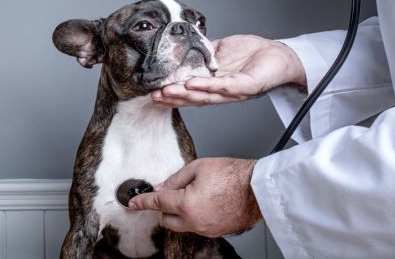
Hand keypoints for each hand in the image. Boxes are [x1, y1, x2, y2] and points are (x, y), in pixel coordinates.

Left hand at [129, 158, 261, 236]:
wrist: (257, 188)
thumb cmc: (233, 175)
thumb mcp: (199, 167)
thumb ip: (176, 179)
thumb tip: (162, 187)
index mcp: (187, 204)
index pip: (158, 203)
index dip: (143, 202)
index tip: (133, 203)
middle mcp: (195, 221)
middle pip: (167, 219)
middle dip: (165, 208)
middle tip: (174, 193)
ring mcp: (206, 229)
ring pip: (182, 225)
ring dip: (181, 213)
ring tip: (197, 194)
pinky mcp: (216, 232)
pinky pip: (197, 226)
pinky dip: (195, 216)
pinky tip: (207, 203)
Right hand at [152, 35, 305, 106]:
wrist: (278, 54)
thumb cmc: (251, 54)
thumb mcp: (220, 50)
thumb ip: (203, 51)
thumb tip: (184, 45)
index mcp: (214, 84)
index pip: (191, 91)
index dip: (173, 93)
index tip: (155, 92)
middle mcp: (222, 92)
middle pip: (195, 98)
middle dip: (174, 97)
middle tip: (156, 95)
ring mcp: (233, 91)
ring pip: (207, 96)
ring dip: (186, 95)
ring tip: (168, 92)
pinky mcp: (247, 86)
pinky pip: (225, 87)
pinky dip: (208, 86)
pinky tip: (193, 83)